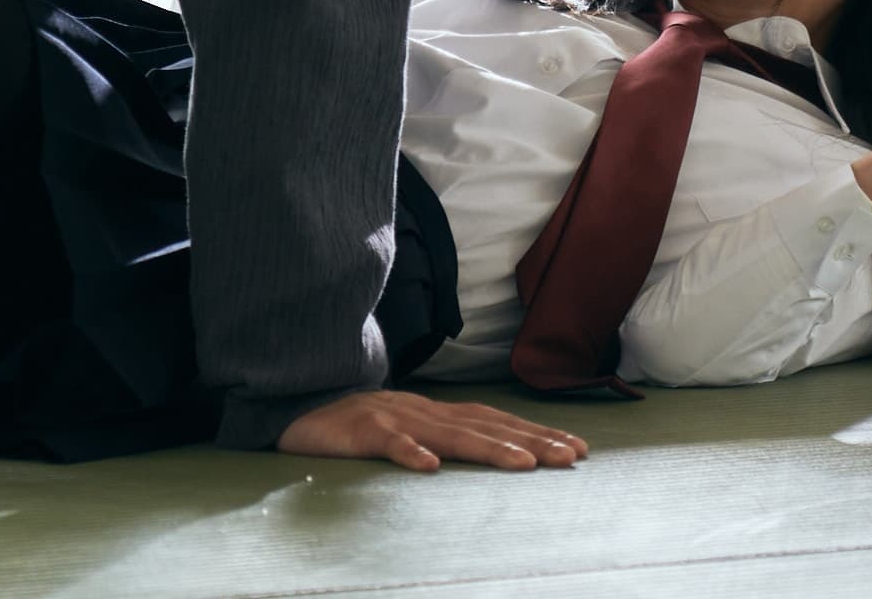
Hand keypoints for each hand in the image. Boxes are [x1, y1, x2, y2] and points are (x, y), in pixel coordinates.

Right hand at [276, 388, 587, 472]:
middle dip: (531, 440)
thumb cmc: (354, 424)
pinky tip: (428, 467)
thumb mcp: (405, 428)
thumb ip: (440, 437)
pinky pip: (386, 442)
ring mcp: (391, 418)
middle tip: (572, 456)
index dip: (535, 432)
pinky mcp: (358, 431)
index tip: (577, 448)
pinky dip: (408, 452)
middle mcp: (421, 411)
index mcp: (434, 412)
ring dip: (487, 448)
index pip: (494, 420)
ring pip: (445, 434)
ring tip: (524, 465)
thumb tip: (488, 452)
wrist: (294, 405)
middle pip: (483, 425)